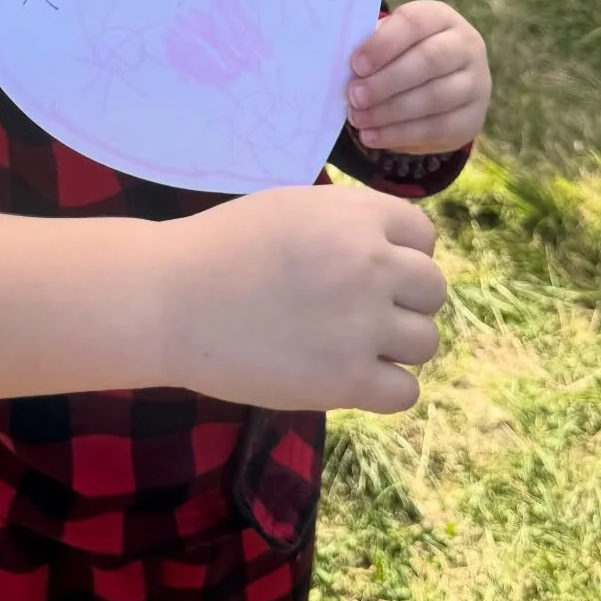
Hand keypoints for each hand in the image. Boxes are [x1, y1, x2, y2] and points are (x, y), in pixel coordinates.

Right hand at [180, 185, 447, 414]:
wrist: (168, 299)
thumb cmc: (222, 249)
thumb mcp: (293, 208)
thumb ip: (350, 224)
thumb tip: (398, 251)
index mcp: (357, 217)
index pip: (424, 236)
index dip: (402, 255)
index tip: (369, 272)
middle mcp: (370, 265)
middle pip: (433, 290)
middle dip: (404, 301)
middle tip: (359, 312)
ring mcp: (361, 325)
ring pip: (426, 342)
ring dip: (396, 346)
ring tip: (350, 345)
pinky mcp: (345, 380)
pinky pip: (405, 391)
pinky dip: (384, 389)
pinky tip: (347, 377)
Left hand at [346, 0, 489, 155]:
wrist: (444, 85)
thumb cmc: (402, 56)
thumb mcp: (390, 43)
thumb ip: (371, 49)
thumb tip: (344, 70)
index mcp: (441, 17)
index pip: (414, 23)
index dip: (383, 44)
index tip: (355, 65)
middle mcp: (466, 46)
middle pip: (428, 61)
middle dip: (385, 82)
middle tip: (353, 96)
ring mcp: (475, 83)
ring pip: (434, 98)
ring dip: (389, 112)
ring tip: (358, 118)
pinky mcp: (472, 118)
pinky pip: (437, 128)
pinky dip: (400, 134)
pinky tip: (373, 136)